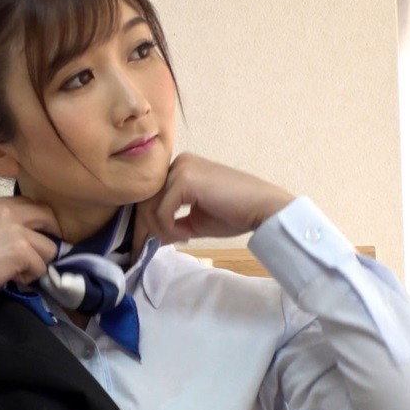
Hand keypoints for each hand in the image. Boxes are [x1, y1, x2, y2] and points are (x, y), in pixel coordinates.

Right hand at [0, 197, 61, 303]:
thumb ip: (3, 223)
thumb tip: (29, 234)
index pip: (32, 204)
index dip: (39, 222)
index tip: (36, 236)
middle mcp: (9, 210)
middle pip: (48, 216)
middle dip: (49, 236)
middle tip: (39, 252)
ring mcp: (17, 230)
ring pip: (50, 247)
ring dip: (38, 262)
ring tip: (19, 269)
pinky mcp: (21, 251)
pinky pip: (41, 267)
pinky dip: (29, 276)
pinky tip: (13, 278)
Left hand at [134, 153, 294, 248]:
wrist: (264, 208)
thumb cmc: (235, 214)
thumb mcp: (195, 220)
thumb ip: (172, 224)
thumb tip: (151, 237)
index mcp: (181, 168)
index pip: (151, 194)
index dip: (146, 220)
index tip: (148, 241)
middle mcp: (178, 162)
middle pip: (145, 198)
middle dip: (147, 227)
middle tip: (153, 246)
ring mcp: (181, 168)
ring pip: (150, 205)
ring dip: (159, 229)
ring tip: (180, 239)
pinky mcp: (185, 180)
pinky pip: (162, 210)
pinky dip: (169, 228)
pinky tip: (186, 234)